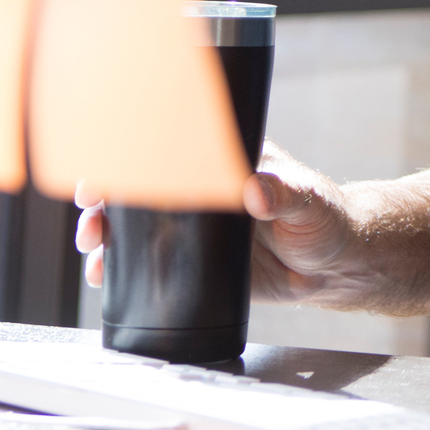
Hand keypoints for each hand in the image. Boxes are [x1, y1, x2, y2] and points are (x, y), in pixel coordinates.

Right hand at [74, 140, 366, 305]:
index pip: (168, 151)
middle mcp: (202, 194)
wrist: (338, 266)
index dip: (130, 157)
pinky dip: (122, 271)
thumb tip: (258, 189)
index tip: (107, 170)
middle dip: (105, 200)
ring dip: (106, 236)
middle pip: (141, 190)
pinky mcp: (196, 266)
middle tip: (91, 215)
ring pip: (136, 228)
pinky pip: (149, 266)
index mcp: (225, 163)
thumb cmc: (327, 218)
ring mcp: (195, 231)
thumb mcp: (308, 200)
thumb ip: (285, 194)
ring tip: (93, 250)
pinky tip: (105, 279)